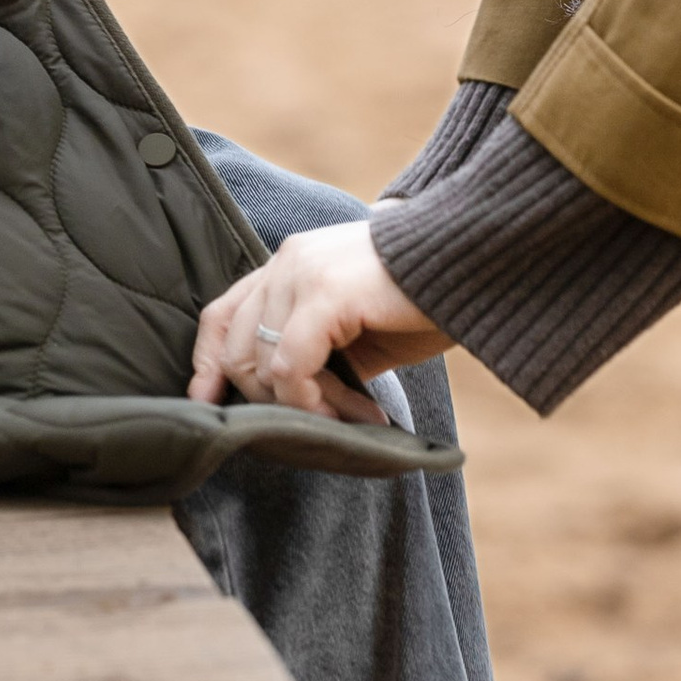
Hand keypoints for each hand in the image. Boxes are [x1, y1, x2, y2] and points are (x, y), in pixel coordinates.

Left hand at [188, 218, 449, 422]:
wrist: (473, 258)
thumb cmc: (420, 298)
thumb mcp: (353, 327)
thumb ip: (315, 350)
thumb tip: (284, 401)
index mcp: (288, 263)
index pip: (221, 314)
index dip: (207, 364)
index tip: (208, 406)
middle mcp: (286, 261)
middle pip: (236, 350)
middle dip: (275, 402)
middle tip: (333, 422)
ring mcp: (301, 274)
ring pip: (263, 366)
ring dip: (308, 408)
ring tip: (358, 415)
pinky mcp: (324, 294)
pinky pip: (290, 369)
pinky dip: (315, 403)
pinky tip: (361, 410)